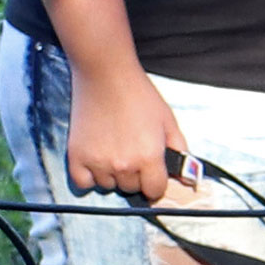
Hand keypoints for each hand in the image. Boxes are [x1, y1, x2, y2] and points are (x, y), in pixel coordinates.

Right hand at [62, 62, 184, 205]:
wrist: (106, 73)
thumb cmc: (138, 93)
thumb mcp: (168, 121)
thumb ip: (180, 151)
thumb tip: (188, 177)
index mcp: (149, 157)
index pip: (155, 191)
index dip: (155, 182)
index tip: (151, 173)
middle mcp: (124, 165)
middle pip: (131, 188)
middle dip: (135, 175)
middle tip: (131, 150)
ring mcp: (98, 163)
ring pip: (108, 186)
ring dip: (112, 174)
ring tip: (112, 148)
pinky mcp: (77, 157)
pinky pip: (83, 184)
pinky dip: (89, 177)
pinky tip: (96, 160)